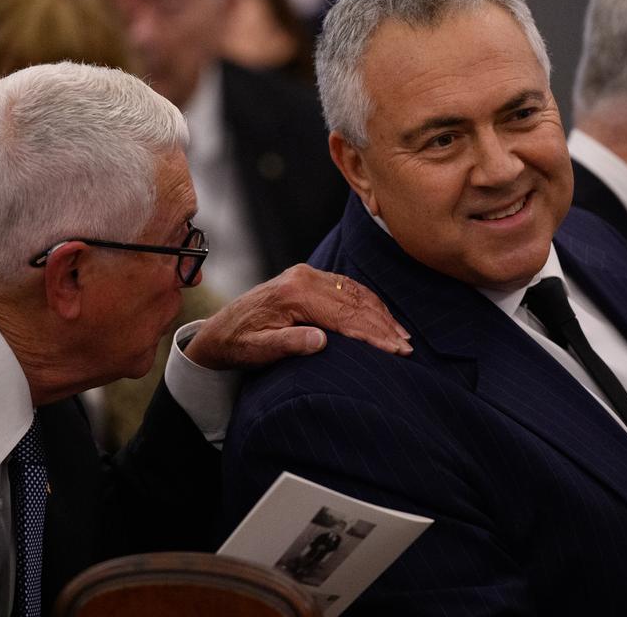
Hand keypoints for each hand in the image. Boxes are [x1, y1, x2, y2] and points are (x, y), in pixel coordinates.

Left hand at [183, 264, 410, 369]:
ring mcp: (307, 276)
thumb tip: (321, 341)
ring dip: (380, 315)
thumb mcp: (258, 351)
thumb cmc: (238, 345)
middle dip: (383, 326)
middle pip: (354, 302)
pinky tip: (383, 319)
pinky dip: (368, 304)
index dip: (372, 334)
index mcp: (293, 293)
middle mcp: (303, 278)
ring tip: (402, 338)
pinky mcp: (308, 279)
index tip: (395, 351)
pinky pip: (346, 288)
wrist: (220, 330)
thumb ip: (289, 345)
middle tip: (406, 349)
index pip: (344, 314)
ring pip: (354, 293)